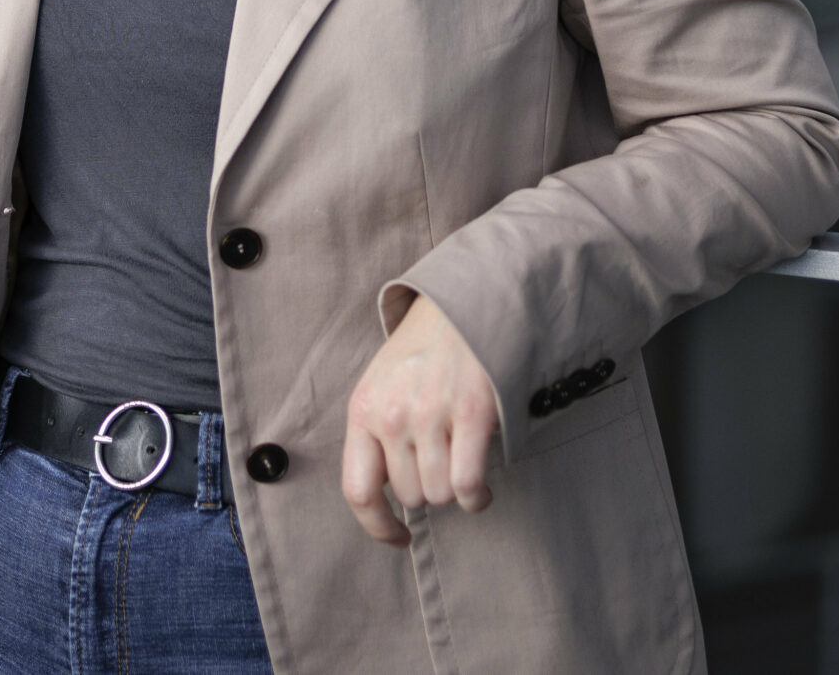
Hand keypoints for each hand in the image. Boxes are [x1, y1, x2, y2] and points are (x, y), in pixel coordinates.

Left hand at [340, 295, 499, 544]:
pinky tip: (481, 487)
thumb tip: (386, 497)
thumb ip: (376, 434)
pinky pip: (467, 484)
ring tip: (462, 465)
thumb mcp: (382, 386)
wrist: (465, 302)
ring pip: (439, 495)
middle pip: (409, 496)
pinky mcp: (472, 413)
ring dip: (454, 492)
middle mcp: (392, 414)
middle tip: (442, 465)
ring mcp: (431, 414)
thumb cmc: (423, 350)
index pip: (357, 490)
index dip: (377, 526)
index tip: (397, 536)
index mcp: (363, 409)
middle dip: (427, 491)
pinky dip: (477, 496)